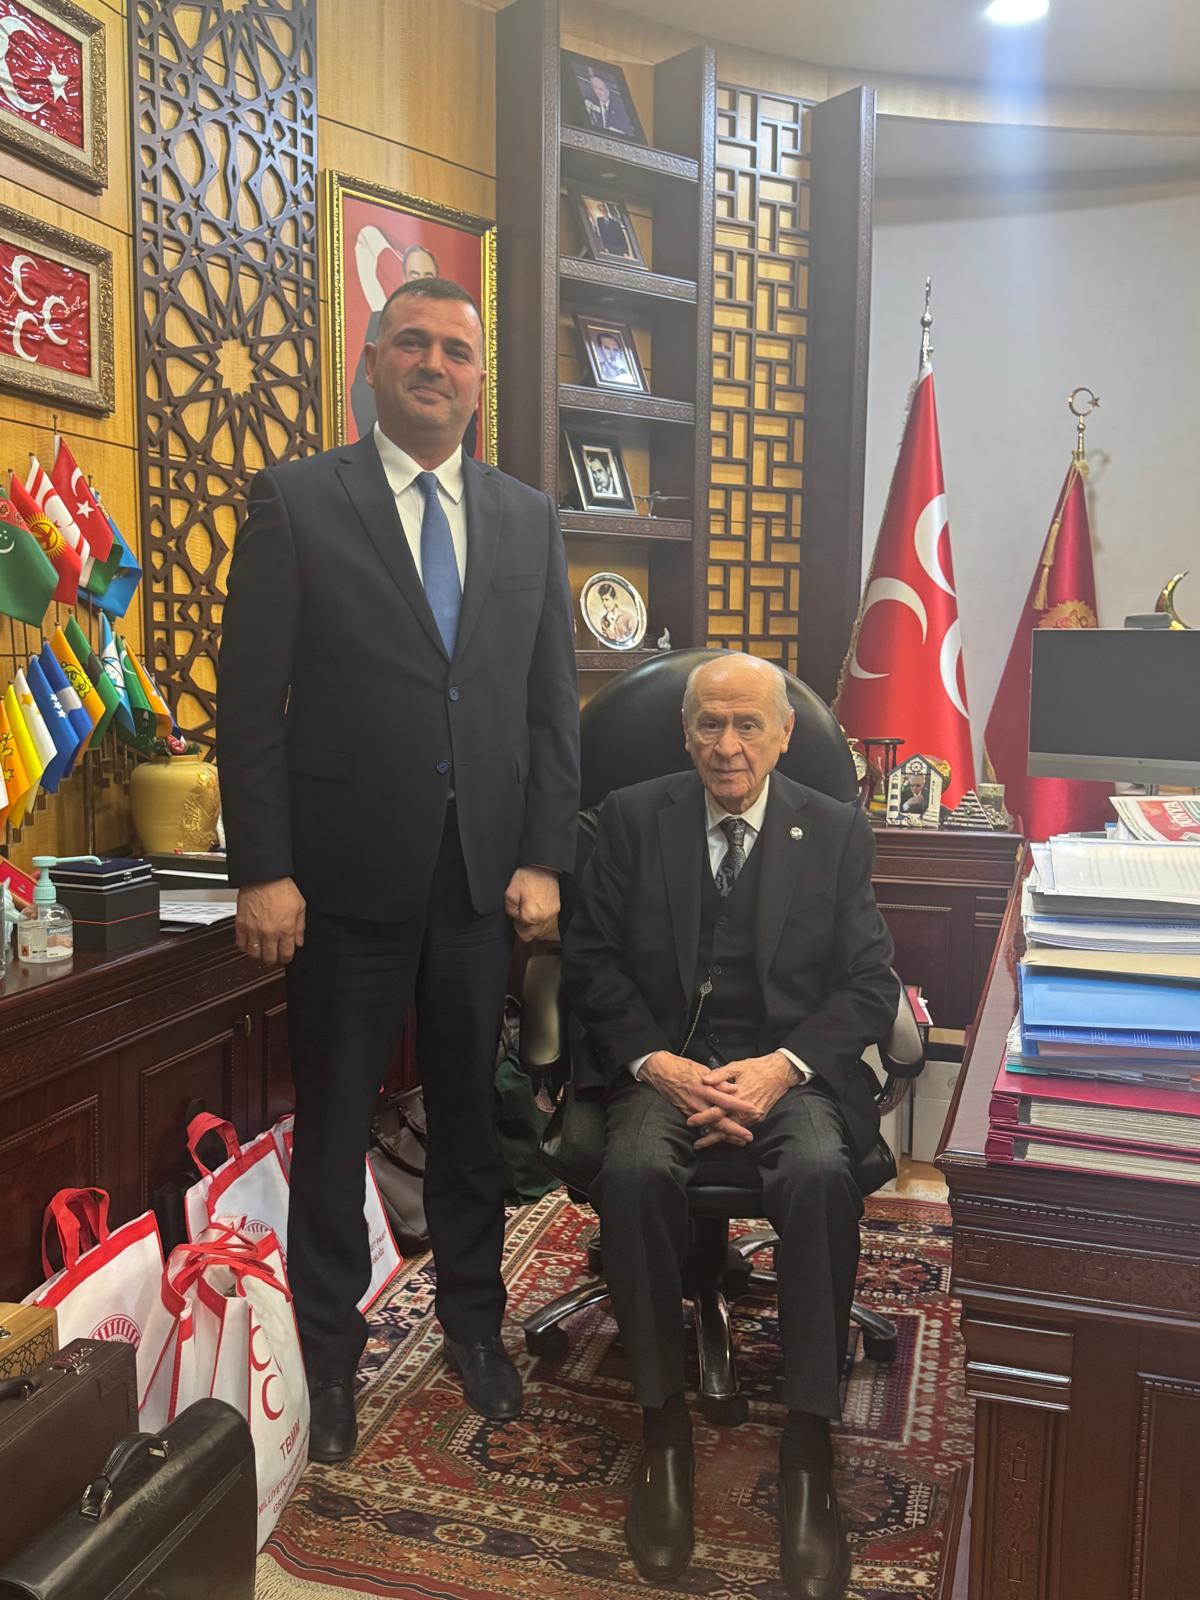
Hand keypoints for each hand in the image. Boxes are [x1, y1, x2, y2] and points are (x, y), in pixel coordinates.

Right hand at [236, 878, 305, 965]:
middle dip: (274, 960)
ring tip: (262, 951)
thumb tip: (299, 941)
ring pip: (254, 954)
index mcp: (286, 929)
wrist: (264, 877)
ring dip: (259, 955)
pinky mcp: (241, 925)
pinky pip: (240, 944)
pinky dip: (245, 947)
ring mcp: (254, 930)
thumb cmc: (281, 888)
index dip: (286, 959)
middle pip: (270, 958)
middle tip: (274, 956)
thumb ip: (300, 927)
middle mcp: (269, 932)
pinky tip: (250, 944)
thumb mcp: (300, 906)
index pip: (286, 954)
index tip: (286, 957)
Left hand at [504, 865, 559, 942]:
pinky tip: (537, 910)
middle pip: (534, 935)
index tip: (516, 915)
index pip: (523, 933)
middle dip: (525, 928)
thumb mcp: (510, 894)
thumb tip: (516, 917)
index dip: (516, 925)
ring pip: (542, 931)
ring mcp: (553, 914)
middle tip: (521, 915)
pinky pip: (549, 922)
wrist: (542, 866)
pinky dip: (542, 920)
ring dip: (534, 925)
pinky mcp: (557, 909)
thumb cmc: (527, 877)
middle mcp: (545, 918)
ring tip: (529, 912)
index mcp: (532, 916)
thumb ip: (511, 911)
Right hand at [641, 1050, 756, 1147]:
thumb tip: (732, 1089)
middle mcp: (697, 1102)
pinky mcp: (685, 1113)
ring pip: (710, 1127)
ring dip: (725, 1135)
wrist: (658, 1071)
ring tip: (739, 1141)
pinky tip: (721, 1137)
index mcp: (703, 1088)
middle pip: (719, 1120)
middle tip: (748, 1137)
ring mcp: (690, 1110)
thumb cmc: (679, 1067)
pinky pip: (701, 1126)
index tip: (752, 1109)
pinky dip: (712, 1133)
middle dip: (735, 1130)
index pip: (725, 1099)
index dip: (739, 1105)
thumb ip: (717, 1080)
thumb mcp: (701, 1068)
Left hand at [687, 1052, 796, 1147]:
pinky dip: (732, 1133)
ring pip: (733, 1131)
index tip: (691, 1121)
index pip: (717, 1111)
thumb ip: (719, 1075)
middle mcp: (746, 1109)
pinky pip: (743, 1128)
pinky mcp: (759, 1117)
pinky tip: (724, 1136)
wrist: (781, 1073)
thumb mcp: (737, 1066)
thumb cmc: (758, 1068)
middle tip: (697, 1144)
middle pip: (725, 1127)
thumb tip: (704, 1080)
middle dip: (710, 1137)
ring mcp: (753, 1115)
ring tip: (706, 1143)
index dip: (703, 1117)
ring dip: (720, 1137)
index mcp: (738, 1096)